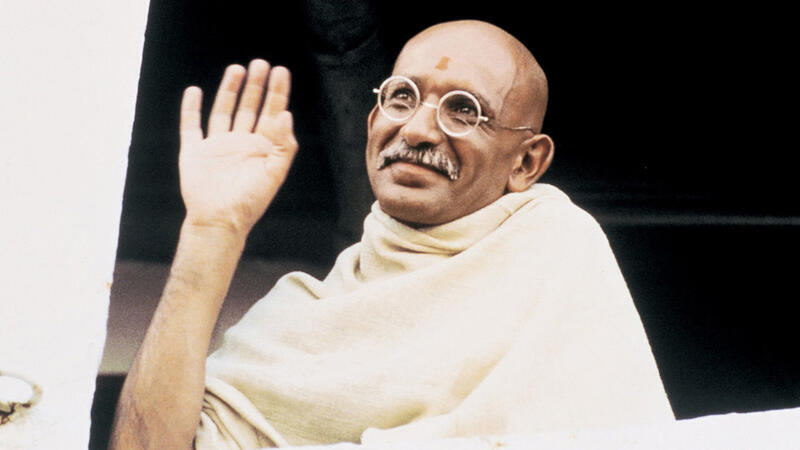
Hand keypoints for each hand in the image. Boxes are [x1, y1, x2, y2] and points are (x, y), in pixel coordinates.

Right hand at [178, 59, 297, 235]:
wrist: (219, 221)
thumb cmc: (250, 202)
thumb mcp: (274, 173)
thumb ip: (283, 145)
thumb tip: (286, 115)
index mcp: (262, 149)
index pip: (272, 114)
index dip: (277, 93)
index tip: (281, 71)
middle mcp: (241, 144)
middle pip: (250, 108)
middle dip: (256, 86)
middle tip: (261, 63)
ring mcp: (218, 146)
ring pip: (224, 111)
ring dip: (230, 91)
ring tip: (237, 69)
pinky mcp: (195, 152)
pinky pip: (192, 126)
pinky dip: (191, 109)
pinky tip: (195, 91)